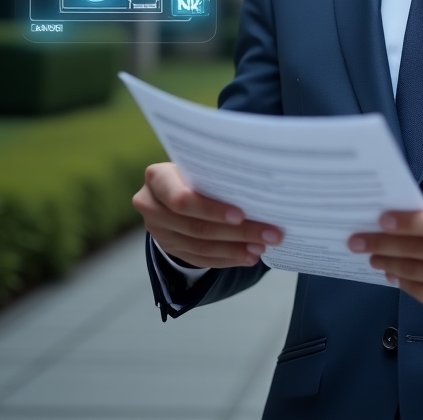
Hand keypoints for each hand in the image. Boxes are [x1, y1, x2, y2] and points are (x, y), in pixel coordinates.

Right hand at [132, 162, 281, 268]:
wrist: (172, 184)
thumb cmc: (195, 168)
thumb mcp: (199, 163)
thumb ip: (217, 172)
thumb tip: (260, 186)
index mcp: (157, 178)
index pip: (181, 199)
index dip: (211, 209)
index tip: (241, 214)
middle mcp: (151, 206)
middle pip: (196, 226)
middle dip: (238, 232)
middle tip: (270, 234)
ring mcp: (159, 231)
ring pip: (200, 246)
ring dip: (235, 249)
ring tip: (262, 246)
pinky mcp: (170, 248)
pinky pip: (200, 258)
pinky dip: (226, 258)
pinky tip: (247, 256)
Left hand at [348, 209, 422, 330]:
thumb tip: (403, 223)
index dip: (409, 222)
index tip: (382, 220)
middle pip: (422, 250)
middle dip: (385, 244)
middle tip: (359, 240)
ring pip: (419, 272)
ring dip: (390, 263)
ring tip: (372, 256)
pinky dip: (403, 282)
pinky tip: (392, 274)